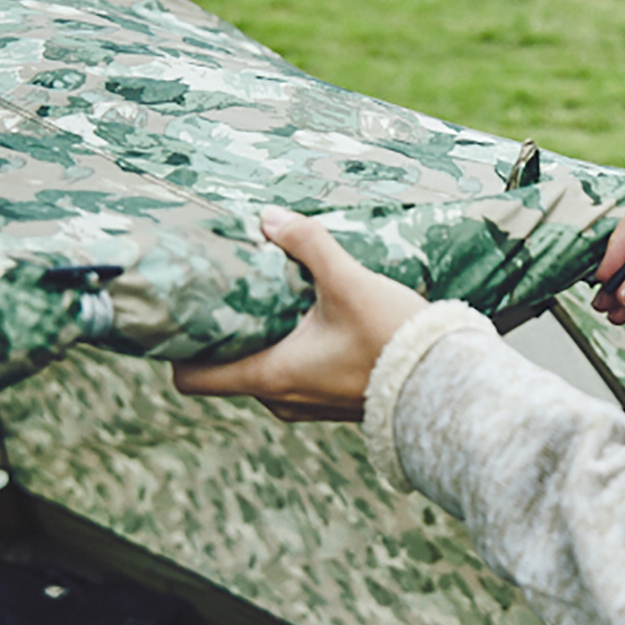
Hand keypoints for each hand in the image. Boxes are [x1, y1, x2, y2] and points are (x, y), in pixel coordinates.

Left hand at [172, 206, 427, 420]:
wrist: (446, 386)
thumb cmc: (393, 340)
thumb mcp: (347, 282)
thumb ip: (306, 244)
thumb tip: (269, 217)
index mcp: (269, 377)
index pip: (191, 379)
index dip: (177, 349)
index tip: (184, 314)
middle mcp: (280, 400)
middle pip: (226, 370)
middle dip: (226, 333)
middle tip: (231, 291)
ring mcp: (305, 407)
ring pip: (261, 372)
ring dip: (263, 340)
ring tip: (273, 298)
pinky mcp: (331, 404)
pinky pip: (293, 377)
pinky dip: (291, 351)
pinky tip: (308, 318)